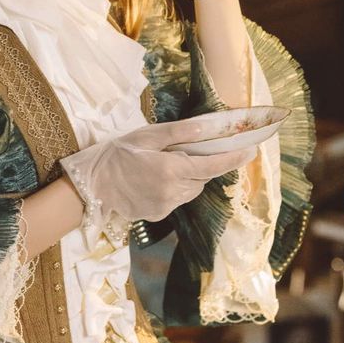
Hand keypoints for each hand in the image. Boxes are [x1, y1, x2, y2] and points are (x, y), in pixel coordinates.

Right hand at [59, 118, 257, 226]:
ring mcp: (166, 207)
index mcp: (172, 169)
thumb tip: (209, 127)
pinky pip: (177, 200)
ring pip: (192, 190)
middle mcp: (173, 192)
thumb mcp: (148, 136)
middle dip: (203, 164)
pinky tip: (154, 180)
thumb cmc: (118, 153)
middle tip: (190, 151)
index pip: (213, 164)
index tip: (252, 151)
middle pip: (203, 177)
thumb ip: (180, 133)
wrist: (91, 184)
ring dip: (189, 177)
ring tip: (166, 165)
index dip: (234, 158)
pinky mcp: (158, 215)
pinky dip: (174, 189)